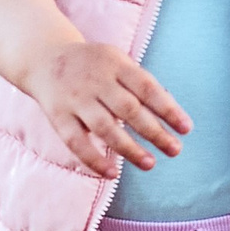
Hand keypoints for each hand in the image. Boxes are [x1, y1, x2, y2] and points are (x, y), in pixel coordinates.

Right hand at [23, 42, 191, 179]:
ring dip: (129, 148)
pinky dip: (94, 158)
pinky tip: (112, 173)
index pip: (147, 87)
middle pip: (129, 109)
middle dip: (154, 131)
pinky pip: (76, 141)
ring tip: (150, 164)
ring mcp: (75, 99)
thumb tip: (171, 113)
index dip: (168, 108)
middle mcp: (96, 81)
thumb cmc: (93, 65)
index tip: (186, 128)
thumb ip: (140, 84)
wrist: (43, 57)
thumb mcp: (117, 61)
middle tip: (175, 150)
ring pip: (104, 127)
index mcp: (115, 64)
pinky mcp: (58, 116)